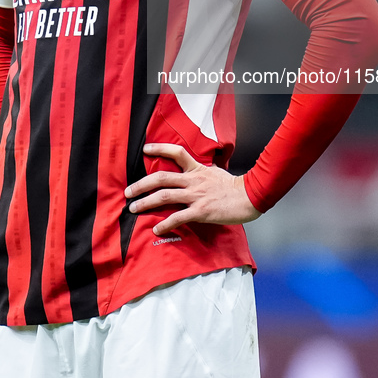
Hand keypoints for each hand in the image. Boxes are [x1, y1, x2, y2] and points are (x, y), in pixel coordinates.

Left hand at [124, 143, 261, 235]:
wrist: (250, 196)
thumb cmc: (234, 186)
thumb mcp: (216, 172)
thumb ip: (202, 171)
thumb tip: (194, 170)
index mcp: (197, 169)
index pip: (177, 152)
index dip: (159, 149)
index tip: (145, 149)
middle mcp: (193, 180)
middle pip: (161, 178)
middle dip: (141, 184)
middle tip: (128, 191)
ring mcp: (196, 195)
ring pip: (164, 196)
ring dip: (146, 202)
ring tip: (133, 208)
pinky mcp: (200, 211)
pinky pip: (178, 217)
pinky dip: (165, 223)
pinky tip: (156, 229)